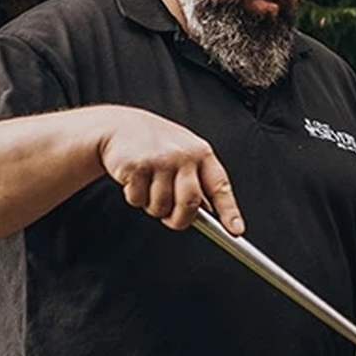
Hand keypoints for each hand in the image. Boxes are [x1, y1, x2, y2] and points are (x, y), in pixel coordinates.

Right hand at [97, 107, 241, 232]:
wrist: (119, 125)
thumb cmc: (156, 146)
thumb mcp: (184, 157)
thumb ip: (197, 182)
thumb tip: (209, 215)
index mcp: (201, 154)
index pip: (220, 187)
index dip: (229, 212)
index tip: (235, 231)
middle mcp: (183, 156)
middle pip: (189, 204)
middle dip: (179, 219)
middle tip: (170, 218)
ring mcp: (160, 160)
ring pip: (161, 206)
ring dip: (153, 207)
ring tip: (149, 187)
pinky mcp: (135, 166)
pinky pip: (138, 199)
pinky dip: (134, 197)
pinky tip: (134, 180)